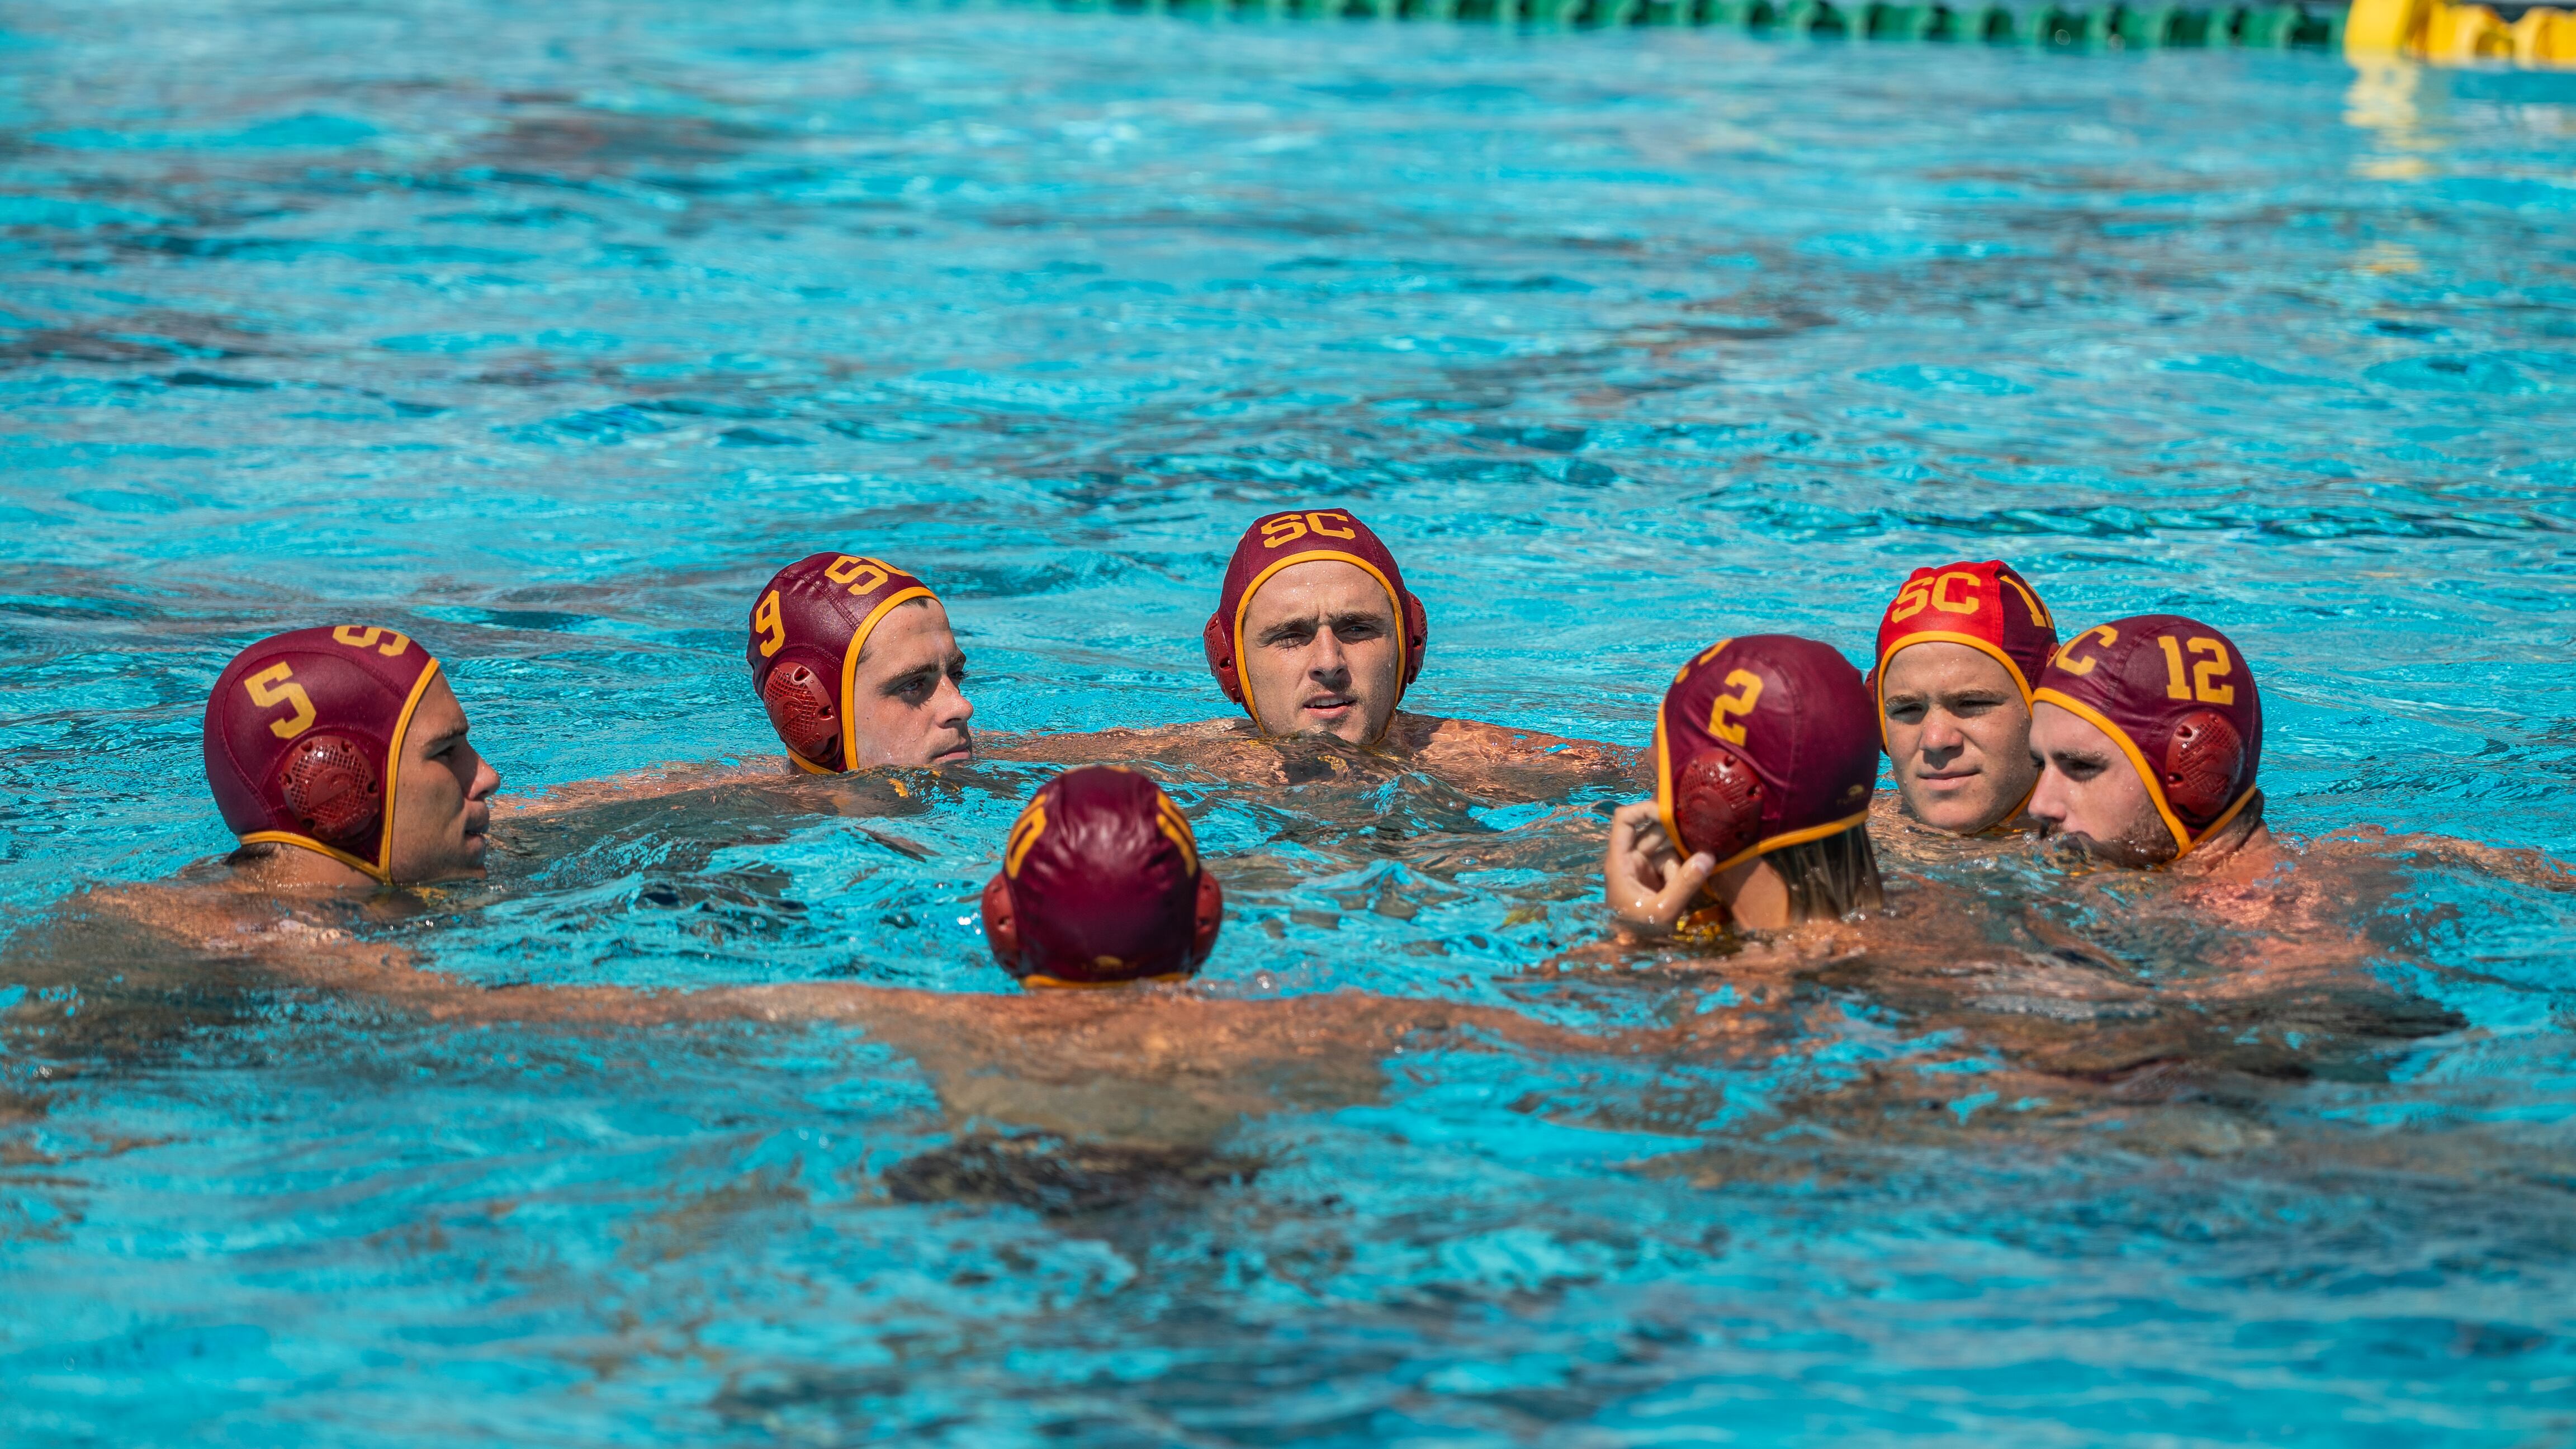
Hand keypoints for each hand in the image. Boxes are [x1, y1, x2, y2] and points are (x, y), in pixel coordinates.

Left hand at [1604, 800, 1714, 935]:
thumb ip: (1685, 884)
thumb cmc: (1638, 934)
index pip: (1624, 820)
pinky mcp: (1655, 881)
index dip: (1644, 809)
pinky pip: (1672, 864)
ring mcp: (1643, 870)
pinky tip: (1697, 876)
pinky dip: (1685, 868)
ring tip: (1700, 863)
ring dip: (1684, 856)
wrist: (1632, 955)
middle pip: (1651, 832)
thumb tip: (1708, 856)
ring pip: (1666, 849)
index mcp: (1620, 861)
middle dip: (1675, 833)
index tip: (1671, 811)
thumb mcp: (1664, 910)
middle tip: (1701, 830)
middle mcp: (1630, 861)